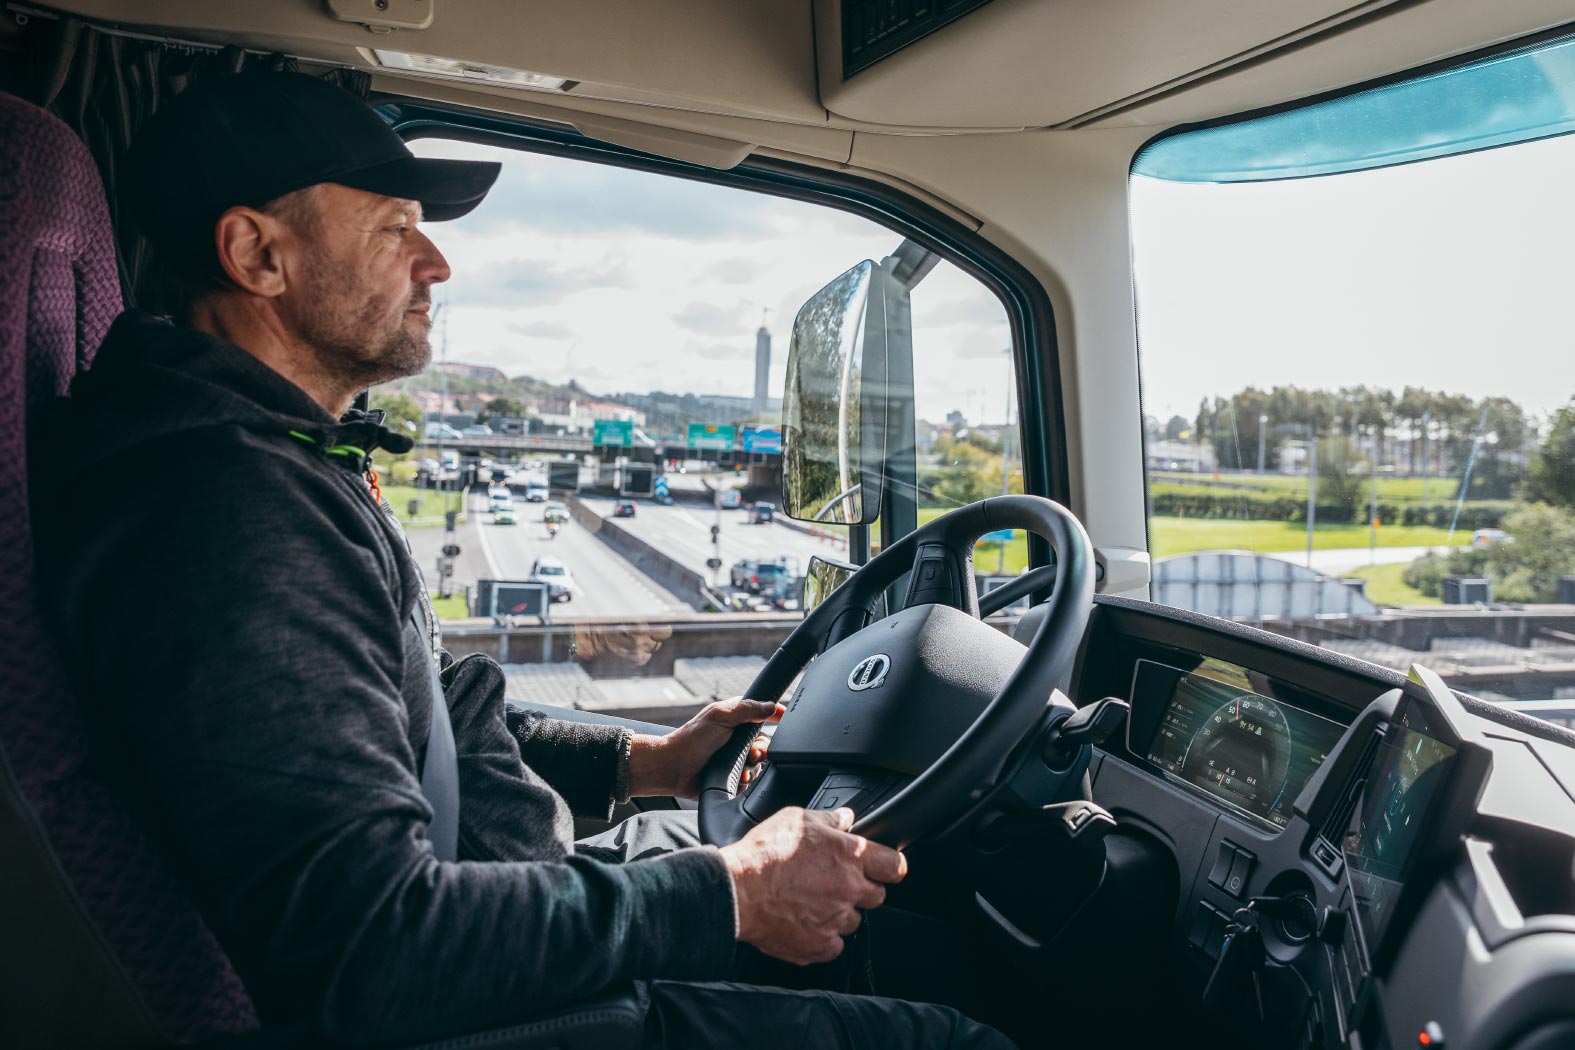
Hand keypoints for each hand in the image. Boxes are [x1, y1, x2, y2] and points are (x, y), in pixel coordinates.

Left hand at [626, 697, 782, 799]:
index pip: (763, 714)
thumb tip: (772, 706)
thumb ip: (747, 708)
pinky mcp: (732, 778)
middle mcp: (737, 739)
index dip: (774, 715)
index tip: (782, 717)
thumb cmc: (691, 740)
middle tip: (753, 753)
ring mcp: (735, 759)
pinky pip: (750, 781)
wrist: (674, 769)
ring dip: (752, 767)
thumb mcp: (720, 716)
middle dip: (762, 749)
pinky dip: (744, 780)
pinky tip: (735, 778)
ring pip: (760, 764)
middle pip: (766, 743)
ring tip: (740, 769)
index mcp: (736, 719)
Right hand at [720, 807, 906, 964]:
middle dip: (861, 889)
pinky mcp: (819, 946)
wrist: (736, 890)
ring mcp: (836, 921)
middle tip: (835, 882)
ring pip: (853, 921)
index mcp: (850, 856)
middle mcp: (849, 889)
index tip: (883, 867)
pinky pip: (834, 945)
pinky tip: (804, 922)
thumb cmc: (764, 853)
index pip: (895, 866)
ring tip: (812, 901)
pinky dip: (823, 937)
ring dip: (840, 913)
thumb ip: (829, 819)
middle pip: (877, 896)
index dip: (890, 866)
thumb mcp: (797, 819)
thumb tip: (847, 818)